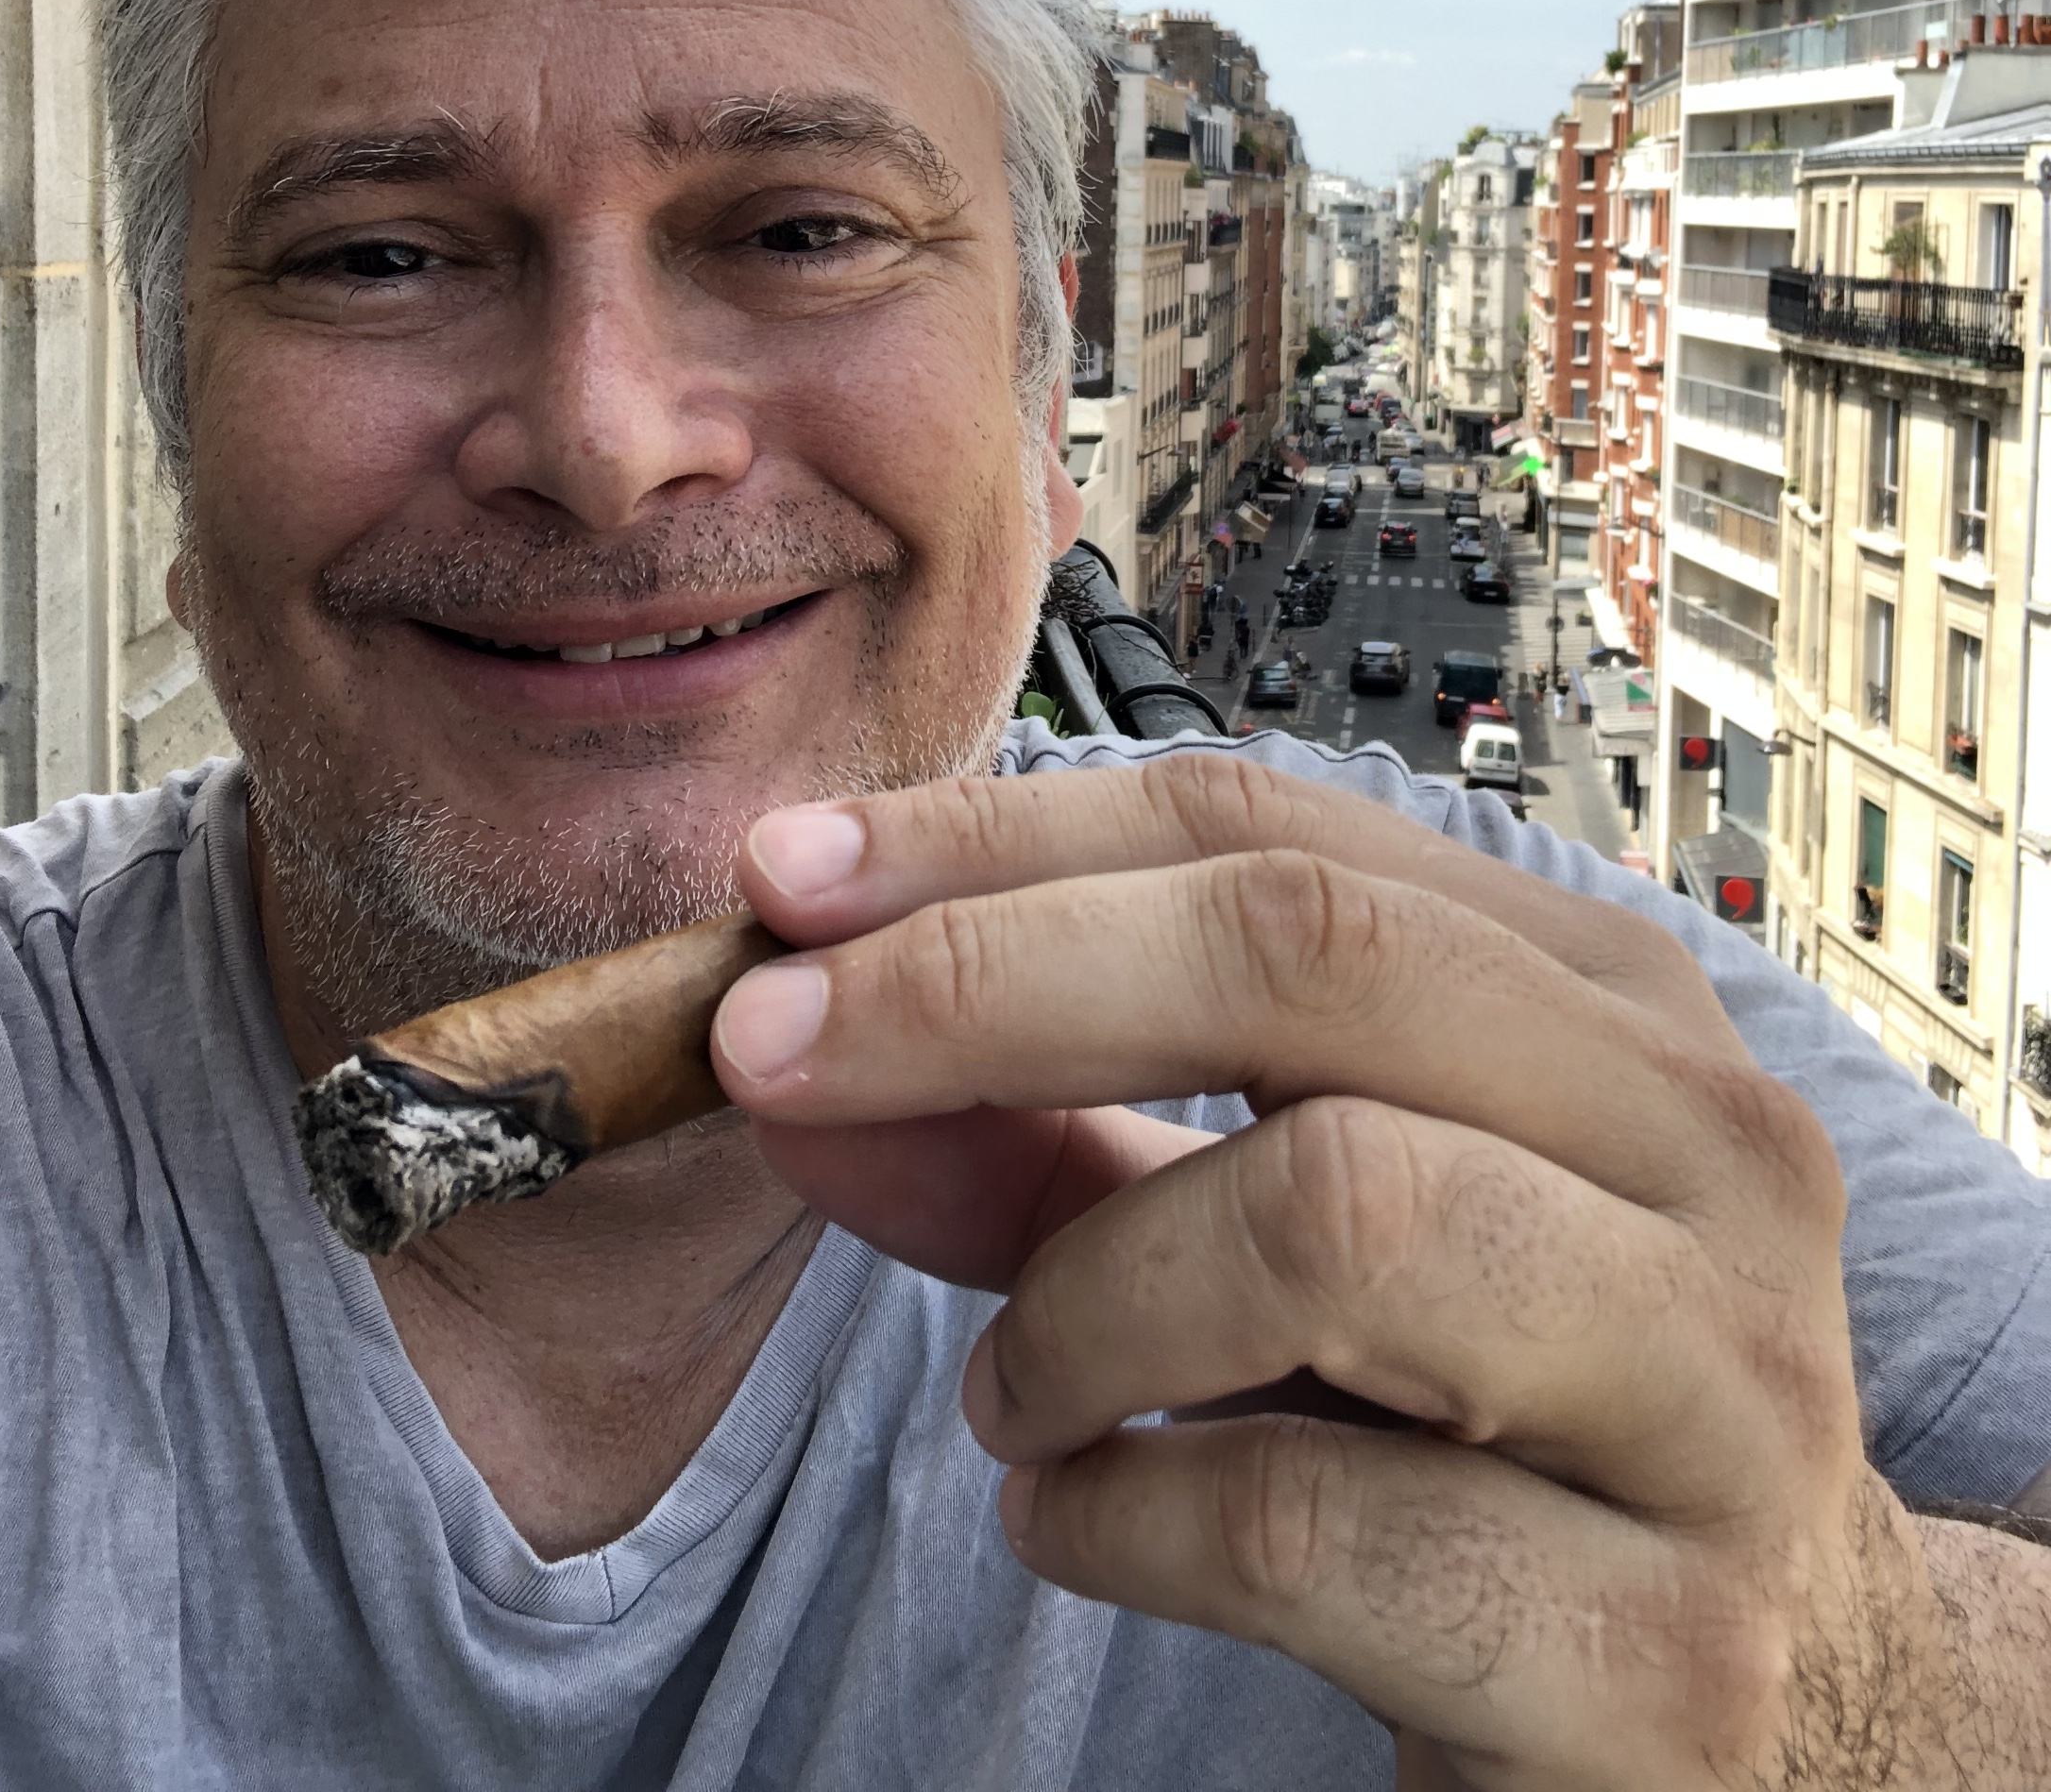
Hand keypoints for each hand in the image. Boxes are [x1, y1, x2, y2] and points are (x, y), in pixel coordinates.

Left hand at [708, 754, 2007, 1790]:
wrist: (1763, 1738)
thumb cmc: (1485, 1435)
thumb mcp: (1267, 1244)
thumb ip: (1046, 1140)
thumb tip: (790, 1049)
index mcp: (1608, 1007)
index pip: (1274, 834)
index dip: (1003, 836)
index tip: (783, 874)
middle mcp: (1704, 1153)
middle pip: (1307, 957)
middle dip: (989, 980)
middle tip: (773, 1050)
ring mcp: (1718, 1395)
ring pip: (1337, 1209)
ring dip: (1082, 1301)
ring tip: (1014, 1390)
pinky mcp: (1672, 1655)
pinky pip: (1319, 1521)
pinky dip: (1126, 1516)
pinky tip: (1090, 1526)